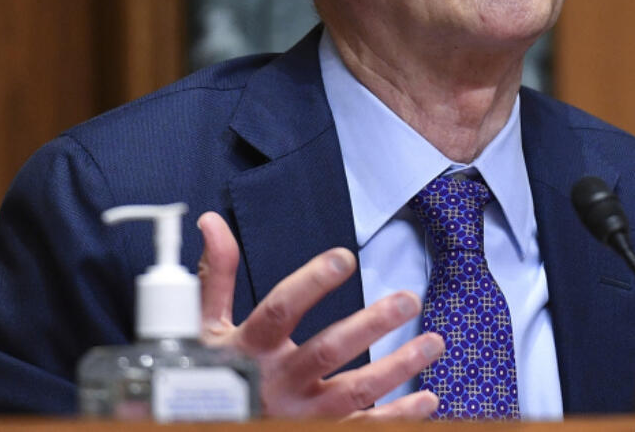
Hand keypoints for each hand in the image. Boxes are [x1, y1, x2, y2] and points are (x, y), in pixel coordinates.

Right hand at [196, 211, 443, 417]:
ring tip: (434, 342)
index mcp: (248, 350)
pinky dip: (398, 417)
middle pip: (327, 351)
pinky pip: (362, 429)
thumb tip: (212, 223)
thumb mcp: (205, 331)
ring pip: (353, 392)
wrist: (200, 428)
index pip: (280, 310)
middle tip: (408, 299)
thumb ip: (217, 277)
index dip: (310, 284)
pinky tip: (428, 399)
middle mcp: (276, 384)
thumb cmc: (208, 380)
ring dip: (398, 367)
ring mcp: (298, 416)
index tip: (343, 258)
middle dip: (371, 325)